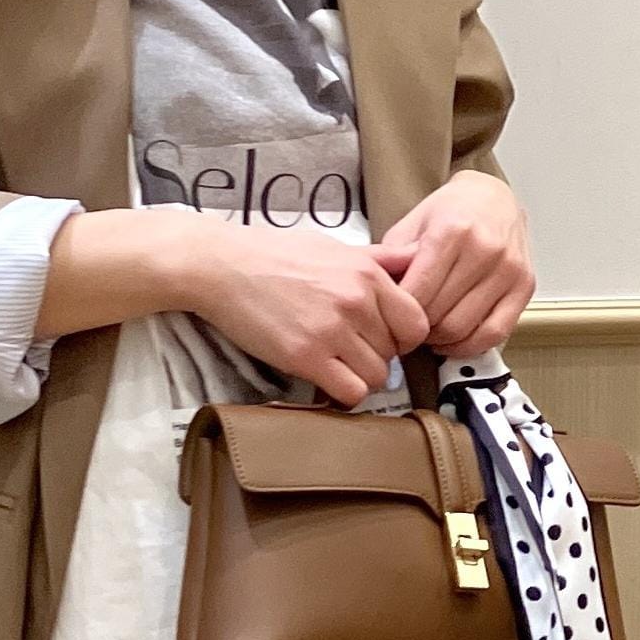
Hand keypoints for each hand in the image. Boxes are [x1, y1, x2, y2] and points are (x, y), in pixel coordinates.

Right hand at [187, 222, 429, 406]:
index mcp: (367, 274)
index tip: (383, 338)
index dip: (404, 337)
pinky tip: (327, 379)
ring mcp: (332, 331)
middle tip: (351, 351)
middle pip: (394, 353)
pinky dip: (343, 393)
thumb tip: (416, 256)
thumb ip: (378, 257)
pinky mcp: (306, 357)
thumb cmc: (275, 254)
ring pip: (376, 377)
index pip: (416, 323)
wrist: (223, 266)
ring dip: (360, 377)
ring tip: (337, 365)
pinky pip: (350, 392)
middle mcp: (356, 302)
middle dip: (377, 356)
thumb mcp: (334, 246)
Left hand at [376, 170, 534, 357]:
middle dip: (418, 328)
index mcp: (451, 231)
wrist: (493, 198)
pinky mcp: (525, 286)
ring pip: (463, 328)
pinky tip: (453, 341)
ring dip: (440, 339)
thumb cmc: (450, 213)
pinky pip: (494, 334)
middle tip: (408, 327)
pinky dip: (469, 346)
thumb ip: (394, 261)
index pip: (418, 293)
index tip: (391, 319)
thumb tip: (381, 301)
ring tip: (429, 332)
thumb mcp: (411, 225)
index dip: (399, 314)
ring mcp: (507, 269)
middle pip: (439, 314)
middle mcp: (484, 249)